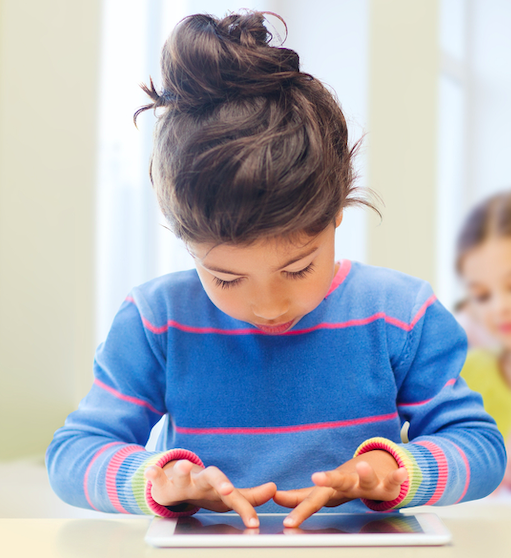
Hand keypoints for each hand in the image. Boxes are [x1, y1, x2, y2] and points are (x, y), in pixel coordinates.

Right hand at [145, 459, 275, 527]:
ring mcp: (181, 481)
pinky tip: (150, 471)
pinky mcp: (163, 484)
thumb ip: (250, 496)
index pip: (234, 494)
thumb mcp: (227, 496)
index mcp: (218, 484)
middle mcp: (200, 479)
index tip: (253, 524)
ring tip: (183, 466)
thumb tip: (275, 489)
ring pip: (183, 473)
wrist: (176, 482)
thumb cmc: (205, 492)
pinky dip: (153, 474)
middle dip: (221, 482)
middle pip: (213, 476)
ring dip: (183, 469)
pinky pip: (157, 478)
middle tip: (228, 490)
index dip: (244, 508)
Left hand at [273, 450, 407, 527]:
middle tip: (316, 475)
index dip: (299, 508)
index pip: (312, 498)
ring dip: (365, 472)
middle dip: (327, 479)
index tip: (288, 522)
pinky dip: (398, 477)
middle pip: (337, 481)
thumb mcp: (323, 492)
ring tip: (363, 465)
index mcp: (331, 488)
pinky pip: (393, 481)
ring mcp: (367, 483)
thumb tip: (275, 498)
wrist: (371, 466)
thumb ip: (301, 497)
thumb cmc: (342, 484)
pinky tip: (403, 472)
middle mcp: (348, 482)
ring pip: (366, 478)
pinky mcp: (387, 485)